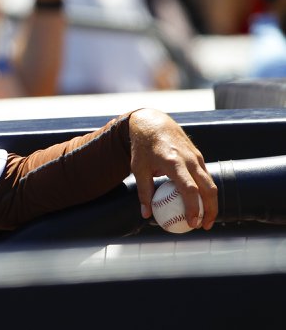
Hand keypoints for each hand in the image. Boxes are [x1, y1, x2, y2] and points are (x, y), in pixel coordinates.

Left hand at [128, 109, 217, 229]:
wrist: (153, 123)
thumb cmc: (143, 148)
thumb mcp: (138, 169)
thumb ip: (143, 192)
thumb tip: (146, 215)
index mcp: (173, 162)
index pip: (190, 189)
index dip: (194, 208)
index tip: (192, 224)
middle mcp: (189, 159)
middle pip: (208, 189)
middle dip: (210, 210)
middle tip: (204, 227)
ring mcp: (196, 157)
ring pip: (211, 183)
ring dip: (211, 203)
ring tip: (205, 220)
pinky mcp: (199, 156)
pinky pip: (206, 177)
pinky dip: (207, 192)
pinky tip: (202, 204)